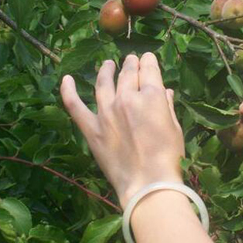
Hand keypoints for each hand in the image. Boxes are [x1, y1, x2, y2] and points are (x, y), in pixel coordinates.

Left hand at [60, 53, 184, 207]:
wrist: (148, 184)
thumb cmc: (169, 157)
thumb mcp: (175, 128)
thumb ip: (168, 106)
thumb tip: (165, 91)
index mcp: (152, 96)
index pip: (149, 70)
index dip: (148, 61)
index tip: (147, 58)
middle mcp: (127, 98)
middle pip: (127, 74)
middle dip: (130, 64)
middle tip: (130, 60)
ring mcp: (106, 112)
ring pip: (103, 83)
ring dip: (106, 70)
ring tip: (107, 64)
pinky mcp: (92, 128)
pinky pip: (75, 106)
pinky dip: (69, 91)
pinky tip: (67, 79)